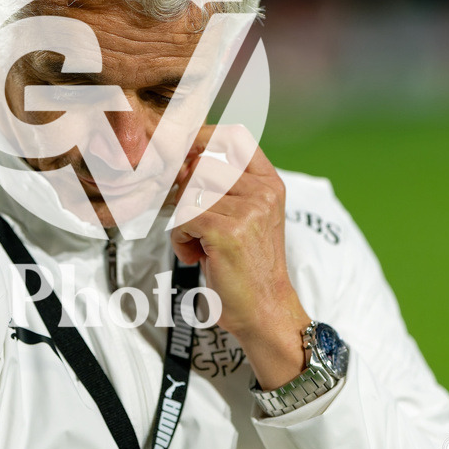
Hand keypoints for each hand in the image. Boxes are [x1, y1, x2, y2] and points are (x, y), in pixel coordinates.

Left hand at [170, 124, 311, 389]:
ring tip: (200, 245)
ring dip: (184, 222)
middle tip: (196, 225)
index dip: (204, 138)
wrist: (265, 311)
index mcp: (269, 183)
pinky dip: (180, 241)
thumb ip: (222, 187)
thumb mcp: (246, 216)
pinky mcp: (227, 230)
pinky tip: (198, 258)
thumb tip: (179, 161)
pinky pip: (182, 219)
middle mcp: (262, 191)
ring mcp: (247, 209)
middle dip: (186, 194)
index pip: (235, 137)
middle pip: (201, 166)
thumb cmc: (247, 266)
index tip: (186, 156)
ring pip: (187, 194)